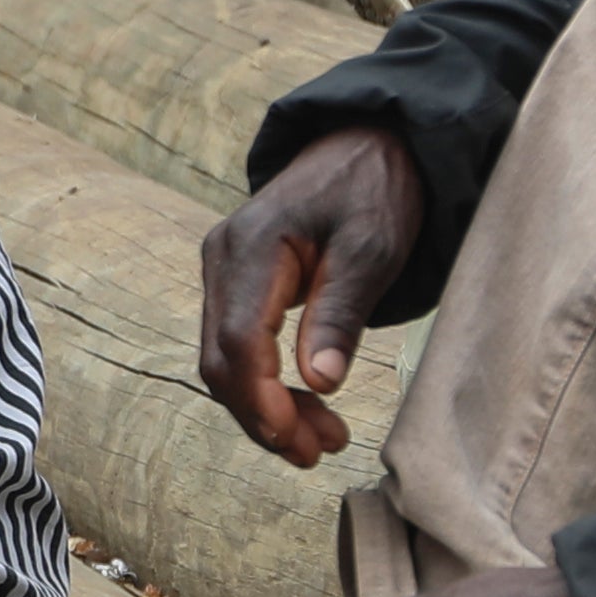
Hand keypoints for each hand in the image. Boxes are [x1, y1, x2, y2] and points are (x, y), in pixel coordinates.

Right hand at [199, 128, 421, 465]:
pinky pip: (237, 347)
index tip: (300, 442)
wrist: (368, 143)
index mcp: (251, 246)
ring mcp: (223, 270)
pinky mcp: (236, 283)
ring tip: (323, 439)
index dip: (263, 401)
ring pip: (224, 362)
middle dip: (265, 417)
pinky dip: (266, 385)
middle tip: (320, 453)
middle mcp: (222, 258)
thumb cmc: (374, 188)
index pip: (238, 341)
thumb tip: (320, 383)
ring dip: (267, 408)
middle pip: (221, 361)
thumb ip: (342, 313)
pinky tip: (306, 404)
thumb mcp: (372, 248)